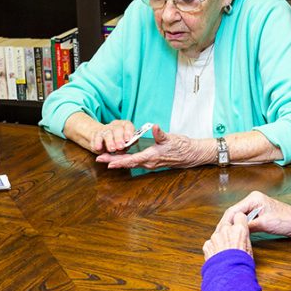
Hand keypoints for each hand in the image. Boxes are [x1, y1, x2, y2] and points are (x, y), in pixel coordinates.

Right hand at [89, 119, 135, 153]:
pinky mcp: (95, 134)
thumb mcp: (124, 145)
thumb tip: (126, 146)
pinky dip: (97, 143)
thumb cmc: (117, 144)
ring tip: (112, 150)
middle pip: (117, 129)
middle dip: (119, 139)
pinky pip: (96, 138)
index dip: (128, 132)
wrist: (102, 143)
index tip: (128, 140)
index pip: (127, 125)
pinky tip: (98, 148)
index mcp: (124, 126)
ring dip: (110, 142)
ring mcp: (104, 129)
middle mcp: (114, 126)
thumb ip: (126, 145)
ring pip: (107, 134)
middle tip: (120, 147)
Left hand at [95, 125, 212, 168]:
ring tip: (104, 159)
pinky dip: (125, 160)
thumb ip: (161, 134)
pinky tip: (119, 157)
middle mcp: (148, 163)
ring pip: (130, 163)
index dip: (119, 161)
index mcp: (151, 157)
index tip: (107, 163)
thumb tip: (156, 127)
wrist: (191, 154)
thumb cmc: (181, 146)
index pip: (132, 160)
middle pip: (127, 163)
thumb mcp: (171, 138)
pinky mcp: (151, 161)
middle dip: (112, 161)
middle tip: (98, 159)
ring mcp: (149, 163)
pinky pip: (135, 162)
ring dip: (117, 161)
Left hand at [203, 211, 251, 260]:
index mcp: (239, 230)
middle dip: (229, 226)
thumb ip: (243, 237)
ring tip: (226, 250)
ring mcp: (214, 237)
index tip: (240, 223)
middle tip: (232, 235)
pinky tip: (219, 255)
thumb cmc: (241, 265)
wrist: (228, 276)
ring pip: (218, 232)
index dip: (240, 220)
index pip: (239, 215)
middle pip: (227, 221)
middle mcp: (225, 230)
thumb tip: (242, 234)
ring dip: (221, 238)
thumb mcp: (249, 249)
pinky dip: (214, 247)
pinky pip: (211, 242)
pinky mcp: (207, 245)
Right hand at [217, 191, 290, 238]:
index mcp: (253, 198)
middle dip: (227, 225)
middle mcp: (253, 201)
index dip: (225, 222)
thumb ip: (248, 225)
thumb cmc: (288, 221)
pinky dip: (241, 228)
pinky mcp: (259, 215)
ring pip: (239, 218)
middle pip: (234, 213)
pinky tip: (236, 235)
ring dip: (233, 227)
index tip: (219, 232)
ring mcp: (256, 208)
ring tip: (225, 237)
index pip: (233, 210)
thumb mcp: (265, 224)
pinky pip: (246, 221)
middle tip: (219, 237)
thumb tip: (234, 230)